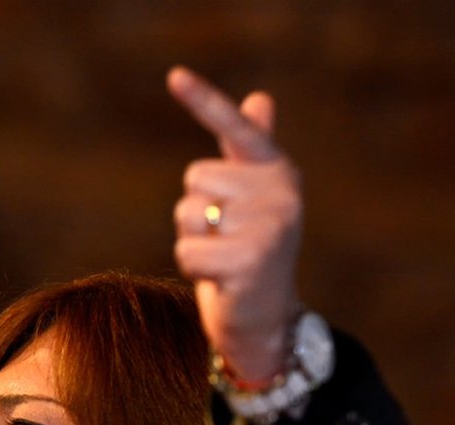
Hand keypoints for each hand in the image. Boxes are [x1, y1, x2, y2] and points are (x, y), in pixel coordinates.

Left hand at [167, 66, 302, 382]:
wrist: (266, 320)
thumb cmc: (251, 253)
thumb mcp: (252, 199)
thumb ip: (251, 151)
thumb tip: (260, 98)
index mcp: (277, 170)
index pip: (236, 128)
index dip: (204, 101)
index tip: (173, 74)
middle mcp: (281, 191)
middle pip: (194, 180)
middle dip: (196, 213)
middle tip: (226, 239)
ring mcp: (269, 226)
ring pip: (187, 214)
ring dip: (194, 242)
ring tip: (224, 259)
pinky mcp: (250, 260)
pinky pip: (188, 250)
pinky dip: (194, 268)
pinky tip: (220, 279)